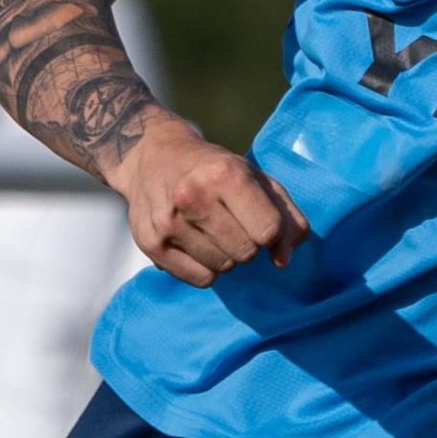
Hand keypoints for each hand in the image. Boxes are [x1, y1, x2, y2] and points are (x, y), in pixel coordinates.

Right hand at [109, 121, 307, 286]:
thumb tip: (283, 260)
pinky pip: (201, 279)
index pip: (268, 230)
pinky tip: (193, 242)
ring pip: (223, 267)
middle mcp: (193, 196)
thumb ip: (285, 217)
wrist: (153, 158)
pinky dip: (204, 267)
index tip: (263, 224)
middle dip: (247, 243)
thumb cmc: (214, 170)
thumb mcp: (256, 178)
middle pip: (246, 253)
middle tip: (231, 222)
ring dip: (225, 255)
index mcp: (225, 174)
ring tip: (210, 229)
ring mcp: (168, 221)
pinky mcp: (151, 243)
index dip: (273, 234)